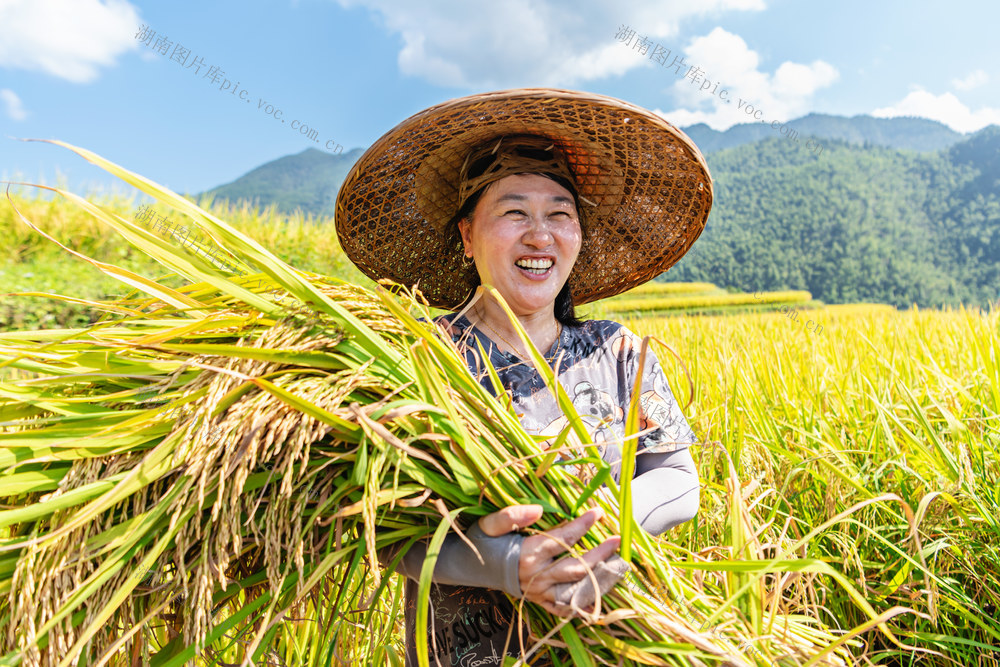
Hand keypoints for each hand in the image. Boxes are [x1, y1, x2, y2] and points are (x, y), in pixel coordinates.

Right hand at [478, 505, 627, 616]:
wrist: (468, 569)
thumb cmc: (481, 543)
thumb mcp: (489, 524)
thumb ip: (511, 515)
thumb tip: (539, 509)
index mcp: (527, 555)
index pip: (562, 539)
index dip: (582, 526)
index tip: (598, 513)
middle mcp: (536, 577)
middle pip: (576, 567)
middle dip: (600, 554)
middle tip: (618, 541)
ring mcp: (539, 593)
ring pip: (576, 590)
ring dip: (599, 580)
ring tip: (617, 566)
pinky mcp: (538, 601)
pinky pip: (565, 608)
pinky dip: (584, 603)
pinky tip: (600, 593)